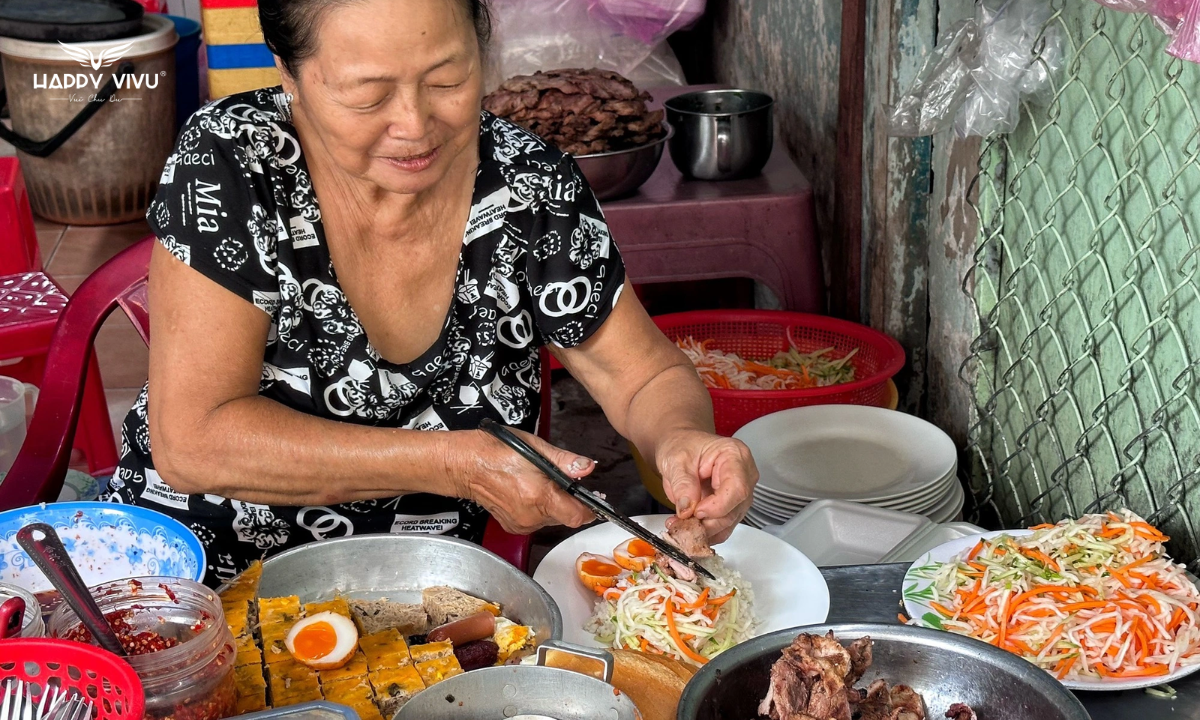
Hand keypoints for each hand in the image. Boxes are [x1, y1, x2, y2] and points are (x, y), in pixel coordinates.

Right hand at [449, 428, 596, 533]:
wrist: (465, 464)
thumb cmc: (495, 451)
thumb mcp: (534, 447)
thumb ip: (565, 461)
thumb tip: (587, 468)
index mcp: (540, 495)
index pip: (577, 516)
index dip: (589, 509)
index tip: (594, 500)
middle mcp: (531, 515)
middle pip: (565, 516)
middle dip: (569, 500)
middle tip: (561, 481)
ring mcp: (521, 523)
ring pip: (552, 518)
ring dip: (553, 504)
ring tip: (539, 483)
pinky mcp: (513, 526)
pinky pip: (537, 521)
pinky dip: (538, 508)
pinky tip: (528, 492)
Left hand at [656, 429, 756, 543]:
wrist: (679, 448)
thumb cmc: (682, 445)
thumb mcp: (676, 460)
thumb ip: (682, 484)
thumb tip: (687, 508)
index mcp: (735, 455)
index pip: (737, 488)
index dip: (718, 506)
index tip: (696, 512)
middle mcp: (744, 475)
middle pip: (735, 508)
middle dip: (707, 521)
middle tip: (681, 522)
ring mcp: (739, 493)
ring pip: (729, 522)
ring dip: (703, 529)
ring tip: (679, 524)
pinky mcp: (731, 507)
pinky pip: (722, 527)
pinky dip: (704, 532)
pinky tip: (687, 526)